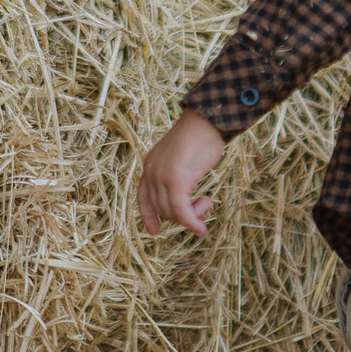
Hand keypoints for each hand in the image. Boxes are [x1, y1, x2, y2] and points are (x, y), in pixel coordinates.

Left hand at [137, 109, 225, 236]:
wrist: (207, 121)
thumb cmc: (201, 136)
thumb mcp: (181, 158)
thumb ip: (177, 176)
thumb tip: (184, 201)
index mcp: (150, 165)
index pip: (143, 198)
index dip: (148, 216)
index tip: (154, 231)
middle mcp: (151, 172)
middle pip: (161, 209)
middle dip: (182, 215)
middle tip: (204, 206)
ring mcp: (162, 176)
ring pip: (172, 212)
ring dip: (192, 216)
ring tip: (207, 203)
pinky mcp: (176, 180)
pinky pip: (181, 211)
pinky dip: (192, 222)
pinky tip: (201, 229)